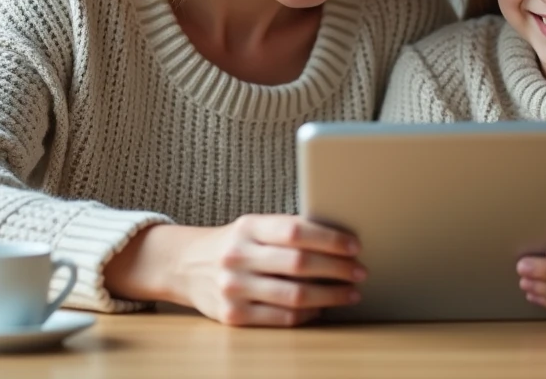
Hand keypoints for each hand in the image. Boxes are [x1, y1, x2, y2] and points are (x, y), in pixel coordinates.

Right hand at [106, 216, 365, 326]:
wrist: (185, 265)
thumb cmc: (235, 243)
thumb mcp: (254, 227)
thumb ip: (288, 231)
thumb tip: (340, 241)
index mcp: (249, 227)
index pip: (296, 231)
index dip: (330, 239)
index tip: (354, 246)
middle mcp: (238, 256)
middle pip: (299, 264)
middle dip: (337, 269)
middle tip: (360, 271)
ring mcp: (233, 288)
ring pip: (294, 295)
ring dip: (330, 295)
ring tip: (350, 293)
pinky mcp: (232, 316)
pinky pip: (280, 318)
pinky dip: (307, 314)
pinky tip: (321, 308)